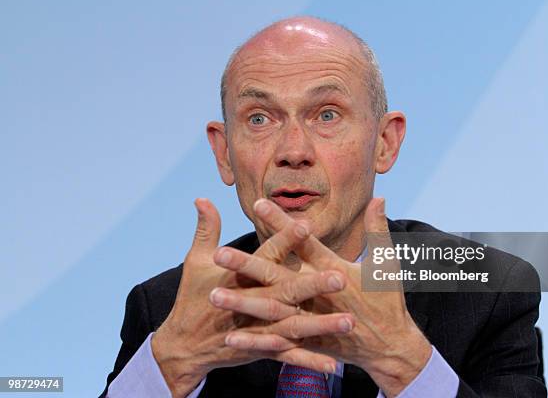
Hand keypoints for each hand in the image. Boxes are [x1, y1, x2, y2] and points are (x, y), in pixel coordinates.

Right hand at [151, 199, 352, 397]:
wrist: (184, 345)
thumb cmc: (192, 297)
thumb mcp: (196, 260)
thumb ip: (206, 228)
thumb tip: (202, 198)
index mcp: (239, 276)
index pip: (266, 254)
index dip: (285, 239)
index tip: (306, 225)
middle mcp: (251, 301)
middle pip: (286, 291)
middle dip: (313, 285)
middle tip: (340, 277)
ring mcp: (257, 328)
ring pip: (293, 326)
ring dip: (321, 326)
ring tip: (349, 323)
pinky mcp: (261, 349)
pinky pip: (289, 356)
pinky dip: (310, 361)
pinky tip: (334, 366)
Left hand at [214, 198, 432, 396]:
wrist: (391, 348)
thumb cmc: (388, 302)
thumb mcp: (386, 264)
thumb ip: (377, 230)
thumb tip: (379, 197)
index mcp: (334, 270)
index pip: (303, 242)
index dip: (281, 223)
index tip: (258, 204)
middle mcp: (318, 294)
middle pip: (277, 277)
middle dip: (247, 265)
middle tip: (219, 254)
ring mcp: (312, 320)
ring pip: (271, 310)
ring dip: (242, 303)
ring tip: (214, 295)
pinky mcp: (309, 342)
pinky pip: (277, 342)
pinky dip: (255, 340)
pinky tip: (230, 337)